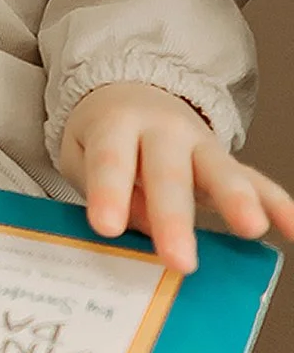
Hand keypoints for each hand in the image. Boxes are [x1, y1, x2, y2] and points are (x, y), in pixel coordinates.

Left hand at [57, 81, 293, 274]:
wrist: (131, 92)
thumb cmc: (101, 133)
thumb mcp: (79, 151)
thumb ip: (98, 185)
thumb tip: (133, 224)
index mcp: (116, 124)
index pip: (112, 160)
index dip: (109, 194)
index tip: (107, 228)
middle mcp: (162, 130)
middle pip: (169, 173)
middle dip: (174, 218)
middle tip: (179, 259)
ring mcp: (200, 143)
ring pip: (220, 170)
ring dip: (237, 200)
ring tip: (250, 228)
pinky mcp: (225, 159)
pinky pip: (257, 179)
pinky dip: (276, 202)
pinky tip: (291, 227)